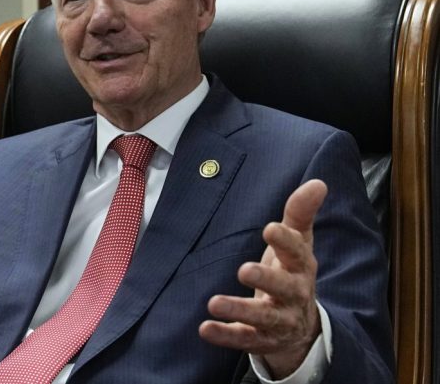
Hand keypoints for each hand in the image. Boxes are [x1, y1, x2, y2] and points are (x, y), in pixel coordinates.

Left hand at [199, 179, 325, 378]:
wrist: (300, 327)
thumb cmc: (291, 273)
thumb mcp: (298, 244)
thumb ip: (300, 214)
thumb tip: (318, 182)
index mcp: (301, 268)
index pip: (298, 253)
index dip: (286, 242)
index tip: (270, 229)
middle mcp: (294, 295)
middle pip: (284, 288)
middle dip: (266, 279)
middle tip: (243, 270)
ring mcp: (278, 320)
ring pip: (262, 317)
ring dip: (238, 309)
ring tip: (213, 303)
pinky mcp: (261, 339)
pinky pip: (244, 338)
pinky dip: (225, 335)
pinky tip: (205, 328)